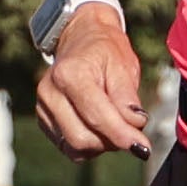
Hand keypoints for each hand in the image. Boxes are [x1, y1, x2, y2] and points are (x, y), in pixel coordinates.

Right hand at [36, 3, 152, 155]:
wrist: (82, 38)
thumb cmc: (105, 49)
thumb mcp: (123, 65)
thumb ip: (127, 97)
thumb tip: (134, 126)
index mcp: (70, 74)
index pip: (97, 116)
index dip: (122, 136)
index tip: (143, 147)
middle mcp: (50, 92)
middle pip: (83, 138)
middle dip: (112, 141)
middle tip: (131, 129)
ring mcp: (43, 107)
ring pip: (75, 147)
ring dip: (101, 145)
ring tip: (115, 124)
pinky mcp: (44, 119)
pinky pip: (68, 147)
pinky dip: (89, 144)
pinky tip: (99, 127)